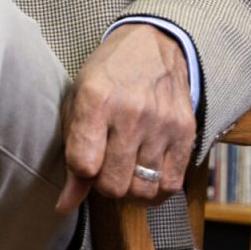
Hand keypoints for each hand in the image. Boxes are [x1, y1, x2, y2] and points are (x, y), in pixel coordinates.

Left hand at [56, 23, 195, 213]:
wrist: (153, 44)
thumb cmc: (107, 75)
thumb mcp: (78, 101)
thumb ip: (71, 153)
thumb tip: (65, 205)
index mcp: (96, 99)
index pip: (83, 164)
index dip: (81, 173)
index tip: (85, 162)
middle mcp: (131, 112)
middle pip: (114, 184)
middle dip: (104, 185)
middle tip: (106, 167)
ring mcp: (162, 123)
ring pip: (143, 190)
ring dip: (130, 188)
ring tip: (126, 169)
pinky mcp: (185, 132)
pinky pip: (171, 185)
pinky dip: (156, 190)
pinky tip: (147, 175)